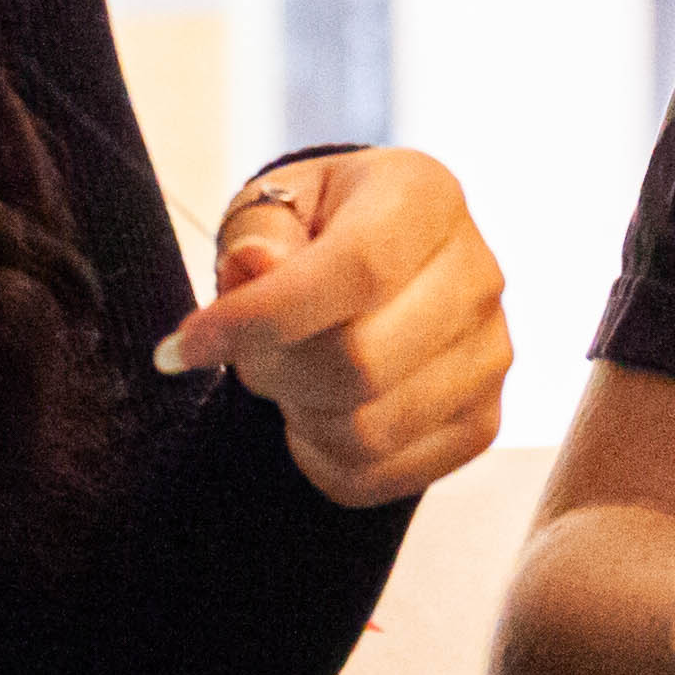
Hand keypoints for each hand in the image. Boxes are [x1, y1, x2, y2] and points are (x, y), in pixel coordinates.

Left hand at [152, 147, 509, 506]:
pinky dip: (324, 460)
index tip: (183, 347)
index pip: (357, 269)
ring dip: (298, 416)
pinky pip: (384, 477)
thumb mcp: (271, 210)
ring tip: (289, 378)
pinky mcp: (484, 420)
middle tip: (244, 355)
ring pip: (369, 430)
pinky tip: (314, 415)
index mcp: (427, 196)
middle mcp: (479, 273)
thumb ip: (258, 234)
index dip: (262, 318)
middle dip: (272, 371)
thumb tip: (254, 265)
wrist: (373, 273)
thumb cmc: (310, 233)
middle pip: (361, 361)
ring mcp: (491, 354)